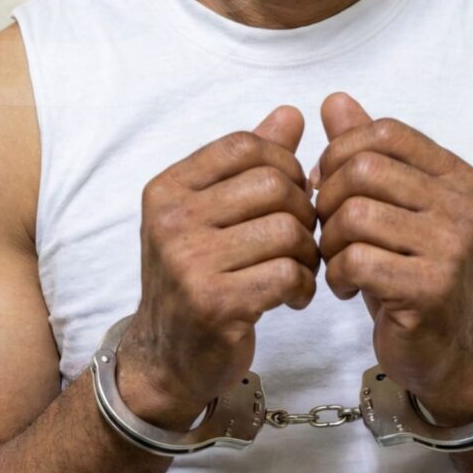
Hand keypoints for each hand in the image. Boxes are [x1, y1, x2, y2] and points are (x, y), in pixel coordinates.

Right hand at [117, 106, 318, 426]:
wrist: (165, 358)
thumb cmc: (196, 275)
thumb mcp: (210, 212)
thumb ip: (250, 164)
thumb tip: (292, 114)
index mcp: (168, 188)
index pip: (245, 145)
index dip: (283, 163)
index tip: (289, 193)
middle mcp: (170, 220)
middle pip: (273, 184)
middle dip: (303, 209)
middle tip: (302, 236)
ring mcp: (188, 262)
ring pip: (287, 229)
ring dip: (307, 251)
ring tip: (299, 268)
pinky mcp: (214, 304)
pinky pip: (288, 273)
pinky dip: (304, 285)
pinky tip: (293, 296)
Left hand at [314, 93, 472, 425]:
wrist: (449, 349)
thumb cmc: (412, 268)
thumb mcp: (393, 206)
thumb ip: (365, 152)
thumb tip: (334, 101)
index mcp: (455, 175)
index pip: (385, 132)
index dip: (341, 151)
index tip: (326, 182)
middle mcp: (461, 204)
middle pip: (363, 169)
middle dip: (327, 198)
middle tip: (327, 228)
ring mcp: (451, 246)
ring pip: (355, 214)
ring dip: (329, 241)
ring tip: (336, 260)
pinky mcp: (431, 288)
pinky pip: (357, 259)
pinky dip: (336, 274)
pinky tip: (346, 286)